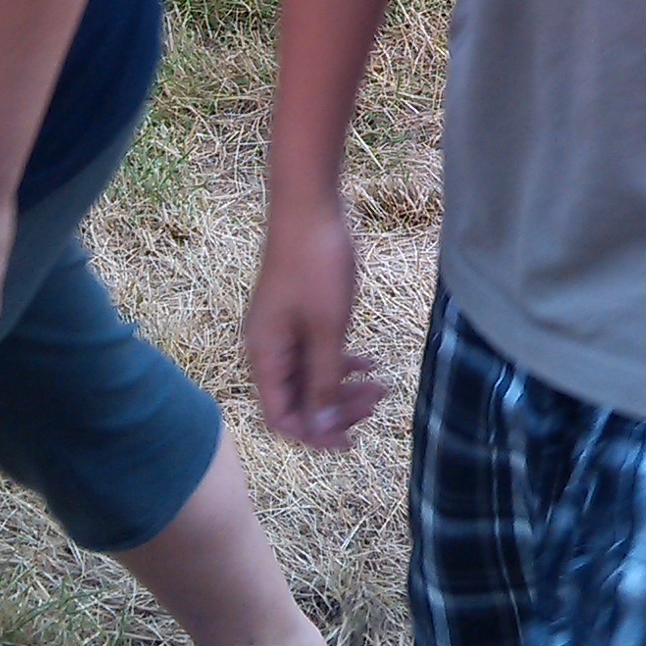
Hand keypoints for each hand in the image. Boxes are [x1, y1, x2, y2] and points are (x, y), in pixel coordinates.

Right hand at [243, 191, 383, 450]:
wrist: (309, 205)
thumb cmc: (316, 263)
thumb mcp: (327, 327)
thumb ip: (325, 379)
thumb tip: (324, 427)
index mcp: (265, 356)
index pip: (282, 419)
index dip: (315, 436)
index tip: (352, 440)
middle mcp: (267, 349)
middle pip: (297, 402)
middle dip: (336, 411)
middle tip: (377, 402)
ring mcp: (282, 331)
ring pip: (309, 378)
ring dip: (342, 388)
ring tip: (381, 387)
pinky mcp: (297, 315)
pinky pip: (315, 355)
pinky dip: (340, 364)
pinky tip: (369, 362)